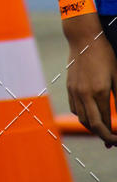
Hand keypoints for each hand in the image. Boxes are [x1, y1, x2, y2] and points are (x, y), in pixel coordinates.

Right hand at [66, 29, 116, 146]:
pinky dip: (82, 116)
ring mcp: (75, 91)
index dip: (113, 135)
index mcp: (99, 92)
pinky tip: (90, 115)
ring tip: (103, 129)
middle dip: (103, 137)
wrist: (83, 39)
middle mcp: (84, 94)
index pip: (105, 123)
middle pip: (91, 126)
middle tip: (112, 142)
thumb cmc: (104, 55)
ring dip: (92, 128)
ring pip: (81, 119)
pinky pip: (74, 108)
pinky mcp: (69, 87)